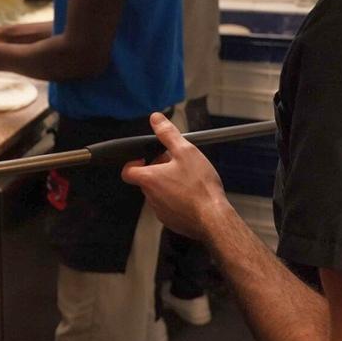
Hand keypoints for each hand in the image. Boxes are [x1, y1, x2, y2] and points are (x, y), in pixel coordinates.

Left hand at [121, 112, 231, 239]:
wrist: (214, 218)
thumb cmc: (200, 187)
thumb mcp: (185, 152)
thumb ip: (168, 134)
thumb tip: (156, 119)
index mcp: (149, 179)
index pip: (127, 171)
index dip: (134, 163)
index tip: (145, 158)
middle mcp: (150, 197)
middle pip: (146, 180)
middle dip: (158, 170)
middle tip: (176, 164)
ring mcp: (160, 211)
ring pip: (159, 194)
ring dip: (168, 185)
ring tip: (188, 179)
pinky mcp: (172, 221)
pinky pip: (169, 207)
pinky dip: (177, 200)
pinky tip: (193, 195)